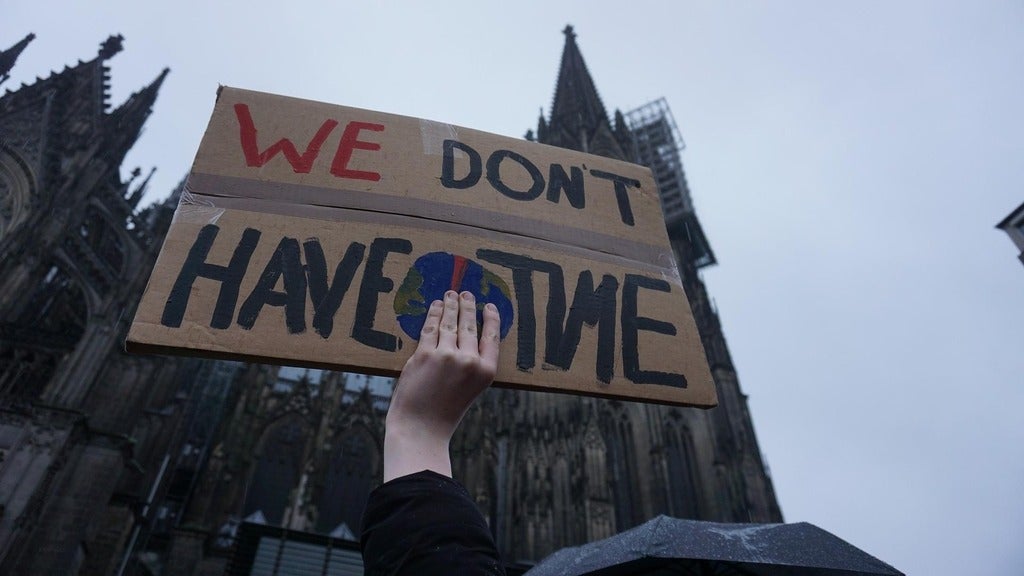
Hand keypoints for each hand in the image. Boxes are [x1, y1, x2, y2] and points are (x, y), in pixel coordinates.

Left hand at [383, 290, 500, 481]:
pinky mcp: (424, 355)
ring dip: (451, 305)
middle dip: (468, 306)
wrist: (421, 429)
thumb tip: (463, 336)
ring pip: (450, 323)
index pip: (492, 336)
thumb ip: (471, 366)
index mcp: (486, 372)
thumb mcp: (470, 390)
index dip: (491, 318)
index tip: (489, 306)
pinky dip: (434, 315)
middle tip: (466, 293)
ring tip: (450, 295)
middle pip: (470, 325)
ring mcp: (446, 356)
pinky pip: (431, 329)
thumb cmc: (443, 413)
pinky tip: (436, 307)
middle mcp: (469, 361)